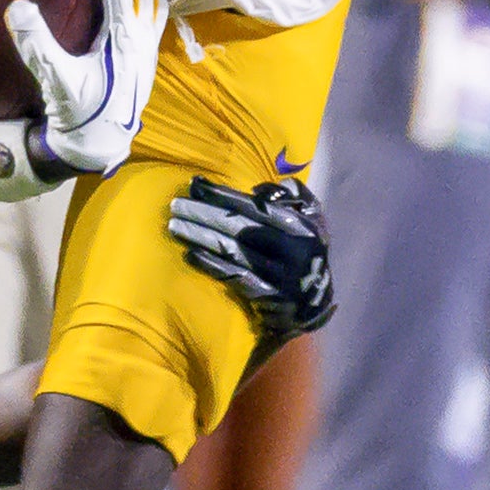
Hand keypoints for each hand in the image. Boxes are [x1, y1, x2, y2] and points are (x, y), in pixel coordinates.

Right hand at [8, 0, 164, 174]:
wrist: (99, 146)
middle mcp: (141, 38)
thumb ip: (36, 43)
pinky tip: (137, 1)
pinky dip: (147, 0)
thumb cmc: (79, 113)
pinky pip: (155, 18)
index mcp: (122, 37)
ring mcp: (148, 49)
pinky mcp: (148, 60)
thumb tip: (17, 6)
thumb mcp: (54, 79)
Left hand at [169, 176, 333, 338]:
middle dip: (204, 213)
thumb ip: (295, 194)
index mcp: (300, 225)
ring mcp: (278, 275)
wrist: (315, 304)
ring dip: (200, 237)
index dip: (222, 194)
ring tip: (174, 226)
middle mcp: (291, 249)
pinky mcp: (266, 297)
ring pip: (232, 251)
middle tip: (176, 205)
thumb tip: (257, 190)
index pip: (254, 205)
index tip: (195, 184)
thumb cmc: (306, 250)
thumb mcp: (313, 218)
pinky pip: (233, 276)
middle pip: (239, 226)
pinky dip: (209, 264)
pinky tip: (189, 254)